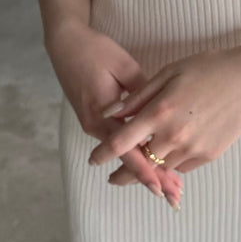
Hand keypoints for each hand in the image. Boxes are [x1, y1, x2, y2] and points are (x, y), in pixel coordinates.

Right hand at [45, 18, 182, 206]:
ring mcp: (95, 124)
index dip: (147, 171)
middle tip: (175, 197)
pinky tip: (154, 161)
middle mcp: (97, 125)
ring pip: (125, 154)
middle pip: (128, 160)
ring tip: (171, 187)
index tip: (163, 188)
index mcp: (103, 115)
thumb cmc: (95, 51)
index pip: (128, 151)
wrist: (65, 43)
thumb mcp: (124, 66)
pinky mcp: (97, 118)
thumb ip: (143, 92)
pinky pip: (120, 143)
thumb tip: (163, 112)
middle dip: (153, 178)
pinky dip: (138, 154)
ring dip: (148, 169)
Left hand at [89, 44, 240, 182]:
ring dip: (148, 171)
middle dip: (122, 174)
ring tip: (140, 170)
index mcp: (160, 112)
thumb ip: (138, 96)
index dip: (103, 153)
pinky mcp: (209, 155)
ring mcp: (193, 148)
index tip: (93, 159)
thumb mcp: (169, 73)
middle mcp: (174, 136)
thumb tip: (110, 113)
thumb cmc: (209, 68)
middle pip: (139, 164)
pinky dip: (172, 164)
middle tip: (112, 178)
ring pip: (161, 168)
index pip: (121, 141)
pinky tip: (169, 158)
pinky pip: (182, 166)